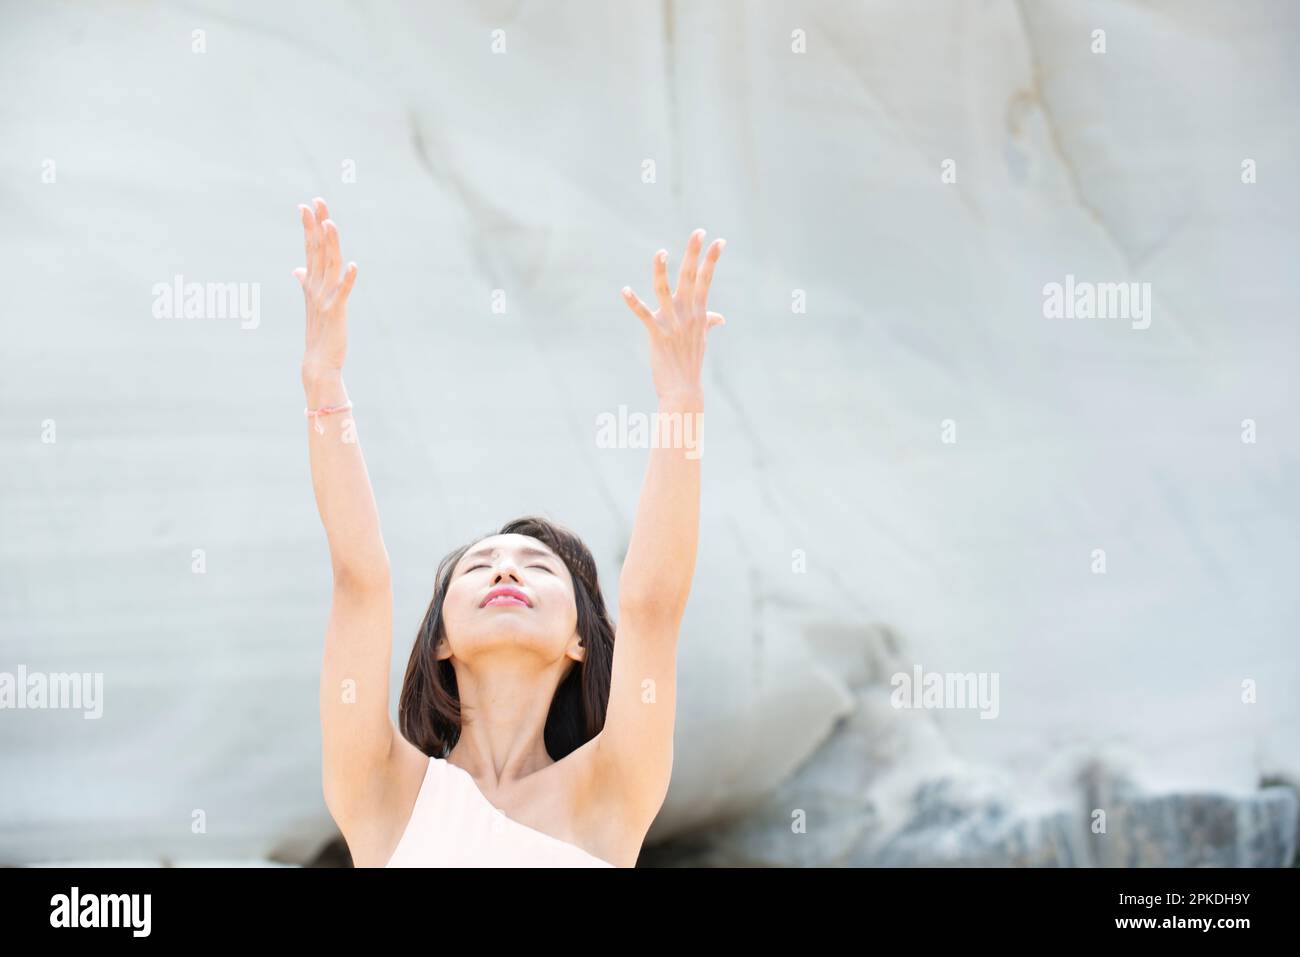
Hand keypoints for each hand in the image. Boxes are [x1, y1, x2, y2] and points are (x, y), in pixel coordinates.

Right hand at [295, 197, 357, 382]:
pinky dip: (348, 279)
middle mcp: (315, 287)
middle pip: (317, 250)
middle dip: (317, 225)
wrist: (317, 362)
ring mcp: (325, 298)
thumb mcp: (311, 303)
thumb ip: (305, 282)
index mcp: (311, 283)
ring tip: (331, 223)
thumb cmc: (317, 332)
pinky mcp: (336, 312)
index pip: (310, 249)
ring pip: (329, 265)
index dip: (309, 227)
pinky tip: (353, 265)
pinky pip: (343, 293)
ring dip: (330, 244)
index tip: (307, 205)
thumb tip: (296, 269)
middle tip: (317, 201)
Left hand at [621, 229, 725, 401]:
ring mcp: (673, 324)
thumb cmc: (691, 364)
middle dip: (694, 254)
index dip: (712, 260)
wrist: (684, 390)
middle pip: (691, 278)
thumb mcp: (702, 339)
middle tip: (698, 231)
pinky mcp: (657, 335)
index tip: (719, 240)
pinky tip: (624, 290)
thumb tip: (720, 318)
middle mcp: (687, 315)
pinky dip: (633, 303)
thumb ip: (709, 323)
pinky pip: (644, 315)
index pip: (706, 280)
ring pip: (666, 292)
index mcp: (698, 313)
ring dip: (662, 272)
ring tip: (661, 252)